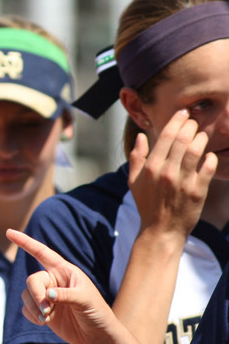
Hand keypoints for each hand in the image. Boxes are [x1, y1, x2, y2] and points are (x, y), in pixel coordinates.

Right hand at [6, 229, 119, 343]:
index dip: (25, 242)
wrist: (96, 336)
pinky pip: (26, 309)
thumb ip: (65, 294)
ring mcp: (46, 296)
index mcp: (65, 271)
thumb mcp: (85, 300)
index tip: (9, 232)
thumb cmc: (96, 312)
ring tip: (46, 318)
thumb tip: (46, 294)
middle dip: (36, 295)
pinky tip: (43, 322)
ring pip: (26, 295)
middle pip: (32, 280)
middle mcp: (53, 281)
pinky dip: (32, 316)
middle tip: (46, 310)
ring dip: (34, 308)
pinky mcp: (41, 311)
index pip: (41, 252)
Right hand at [128, 109, 215, 238]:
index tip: (183, 113)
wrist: (161, 230)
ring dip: (202, 138)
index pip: (166, 136)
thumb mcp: (134, 181)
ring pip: (197, 150)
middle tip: (195, 122)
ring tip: (202, 135)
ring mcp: (183, 181)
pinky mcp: (198, 190)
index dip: (177, 120)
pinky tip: (208, 155)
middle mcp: (166, 172)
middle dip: (191, 125)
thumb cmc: (147, 204)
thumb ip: (137, 157)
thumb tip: (142, 137)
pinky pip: (208, 166)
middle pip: (183, 139)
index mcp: (150, 167)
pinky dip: (210, 157)